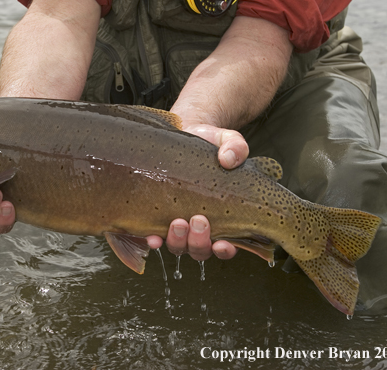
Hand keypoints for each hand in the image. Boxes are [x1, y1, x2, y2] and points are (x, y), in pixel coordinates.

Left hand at [146, 124, 248, 259]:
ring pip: (178, 246)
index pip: (227, 245)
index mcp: (224, 217)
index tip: (222, 243)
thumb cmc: (210, 144)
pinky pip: (155, 235)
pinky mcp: (158, 215)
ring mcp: (179, 224)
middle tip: (198, 220)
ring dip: (177, 240)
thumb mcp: (227, 141)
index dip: (225, 250)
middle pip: (200, 250)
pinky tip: (151, 236)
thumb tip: (229, 160)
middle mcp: (201, 227)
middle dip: (199, 241)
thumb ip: (236, 147)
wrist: (184, 134)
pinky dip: (153, 239)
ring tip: (177, 222)